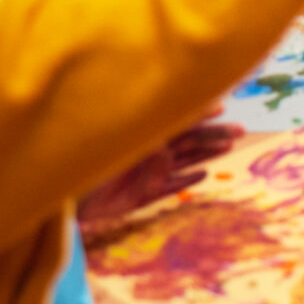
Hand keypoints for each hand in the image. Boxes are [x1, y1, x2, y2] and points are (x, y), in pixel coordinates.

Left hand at [79, 113, 243, 240]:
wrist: (63, 198)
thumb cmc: (82, 163)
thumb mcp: (112, 148)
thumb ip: (136, 147)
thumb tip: (163, 148)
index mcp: (142, 135)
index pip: (177, 121)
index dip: (199, 112)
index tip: (221, 105)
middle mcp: (148, 152)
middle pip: (189, 141)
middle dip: (214, 134)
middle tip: (241, 131)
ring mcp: (148, 173)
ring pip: (185, 161)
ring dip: (207, 154)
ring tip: (230, 147)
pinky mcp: (143, 196)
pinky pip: (170, 187)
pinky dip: (187, 181)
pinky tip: (205, 175)